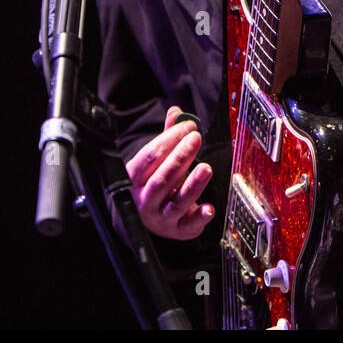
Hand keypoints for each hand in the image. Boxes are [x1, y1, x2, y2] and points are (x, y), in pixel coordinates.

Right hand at [124, 106, 214, 239]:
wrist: (148, 219)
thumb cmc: (153, 182)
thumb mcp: (155, 160)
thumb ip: (167, 137)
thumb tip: (177, 112)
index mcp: (134, 178)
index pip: (150, 156)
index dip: (169, 139)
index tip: (188, 127)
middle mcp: (144, 199)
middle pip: (162, 178)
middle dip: (180, 157)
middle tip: (196, 139)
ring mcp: (160, 217)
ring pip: (176, 202)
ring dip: (193, 185)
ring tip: (206, 168)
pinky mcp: (177, 230)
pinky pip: (188, 225)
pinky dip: (199, 217)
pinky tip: (209, 208)